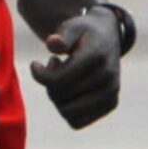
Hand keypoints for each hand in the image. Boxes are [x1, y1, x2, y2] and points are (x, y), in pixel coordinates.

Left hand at [30, 8, 120, 129]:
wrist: (109, 36)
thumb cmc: (84, 32)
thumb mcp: (72, 26)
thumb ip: (62, 34)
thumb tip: (53, 44)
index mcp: (97, 56)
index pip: (58, 80)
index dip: (40, 75)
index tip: (36, 64)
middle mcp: (108, 77)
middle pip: (61, 97)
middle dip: (49, 84)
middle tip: (54, 66)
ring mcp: (112, 92)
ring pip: (68, 114)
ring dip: (58, 99)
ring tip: (63, 78)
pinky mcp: (111, 104)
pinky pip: (77, 122)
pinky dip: (67, 110)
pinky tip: (70, 91)